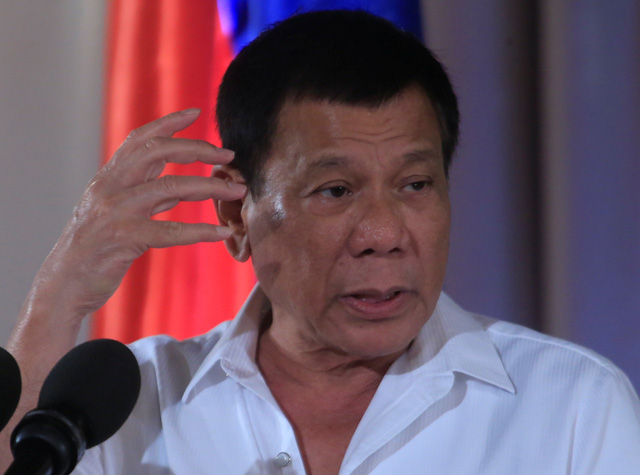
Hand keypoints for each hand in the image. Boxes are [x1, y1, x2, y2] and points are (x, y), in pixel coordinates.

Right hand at [34, 108, 245, 321]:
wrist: (64, 285)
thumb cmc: (94, 250)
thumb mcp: (116, 214)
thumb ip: (147, 198)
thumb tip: (178, 189)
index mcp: (109, 179)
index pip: (140, 140)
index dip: (168, 123)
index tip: (196, 112)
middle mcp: (110, 188)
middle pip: (158, 151)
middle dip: (197, 148)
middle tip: (229, 154)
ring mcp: (116, 211)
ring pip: (171, 187)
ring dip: (210, 187)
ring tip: (238, 191)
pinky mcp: (124, 238)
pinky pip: (170, 231)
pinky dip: (200, 231)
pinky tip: (221, 233)